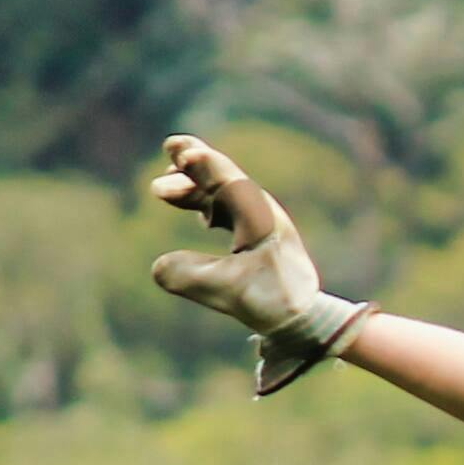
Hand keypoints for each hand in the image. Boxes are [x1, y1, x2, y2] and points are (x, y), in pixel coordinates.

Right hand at [147, 134, 374, 394]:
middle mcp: (261, 213)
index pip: (228, 182)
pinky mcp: (255, 237)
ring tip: (162, 188)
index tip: (182, 152)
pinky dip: (207, 205)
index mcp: (261, 219)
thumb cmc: (274, 303)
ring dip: (195, 187)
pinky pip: (227, 210)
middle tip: (171, 145)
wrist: (306, 319)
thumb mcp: (230, 293)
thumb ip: (192, 278)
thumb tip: (157, 266)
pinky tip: (198, 215)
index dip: (204, 165)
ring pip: (222, 194)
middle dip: (196, 164)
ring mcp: (258, 223)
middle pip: (224, 178)